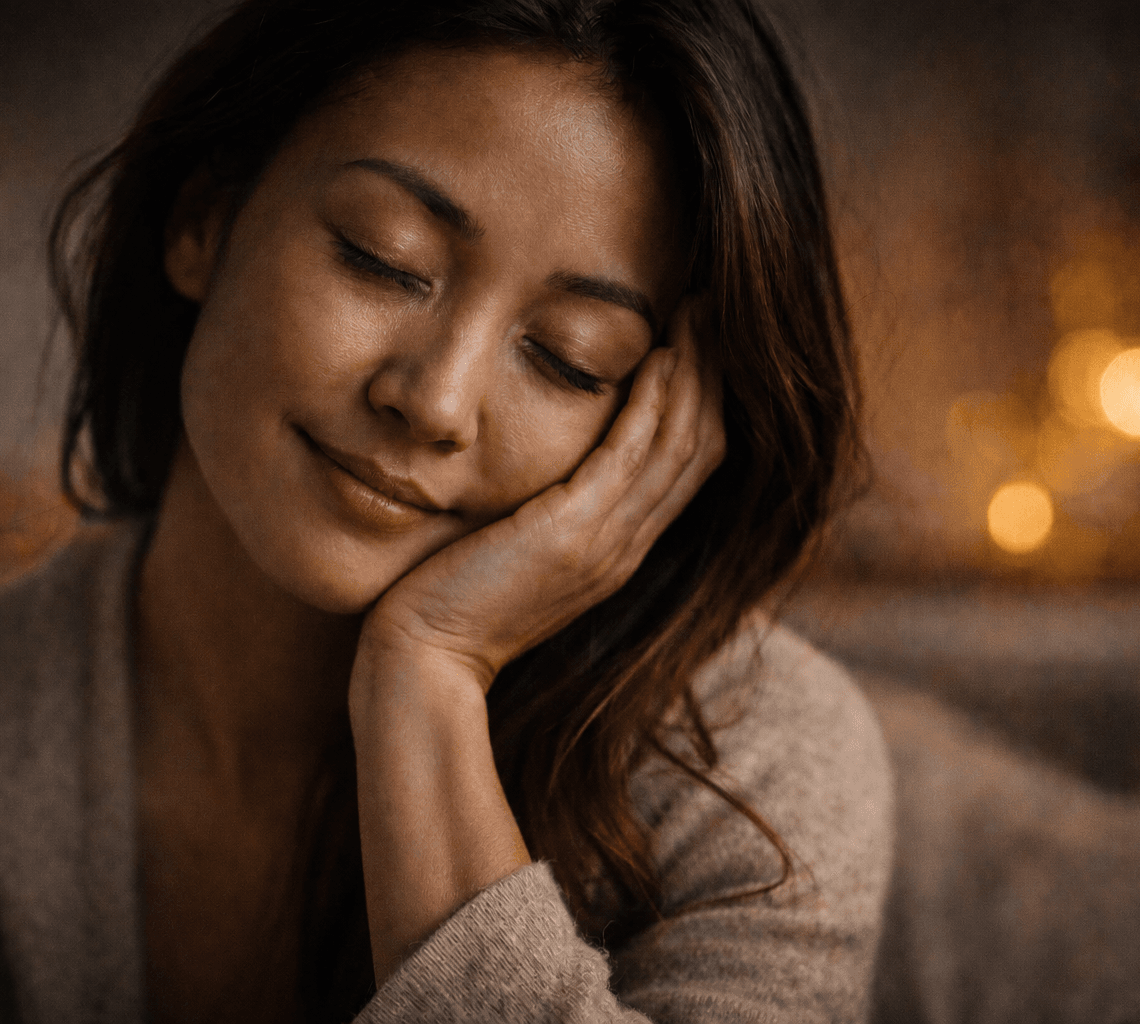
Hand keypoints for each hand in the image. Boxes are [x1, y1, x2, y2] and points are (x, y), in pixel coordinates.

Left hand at [356, 299, 725, 690]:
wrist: (427, 659)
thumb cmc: (454, 600)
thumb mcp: (518, 551)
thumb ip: (547, 513)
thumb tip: (545, 468)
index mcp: (619, 549)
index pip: (690, 466)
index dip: (705, 400)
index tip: (699, 342)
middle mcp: (626, 545)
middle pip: (703, 448)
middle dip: (713, 374)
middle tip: (712, 309)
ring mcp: (606, 543)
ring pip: (680, 446)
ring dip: (694, 374)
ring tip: (695, 313)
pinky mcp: (572, 535)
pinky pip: (631, 457)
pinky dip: (652, 404)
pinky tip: (656, 357)